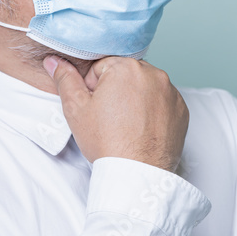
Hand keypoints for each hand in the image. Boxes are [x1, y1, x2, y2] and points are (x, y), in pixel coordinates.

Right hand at [44, 56, 188, 171]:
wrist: (137, 174)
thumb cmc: (107, 143)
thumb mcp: (76, 109)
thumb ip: (65, 79)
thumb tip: (55, 61)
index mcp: (126, 67)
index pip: (102, 67)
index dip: (93, 88)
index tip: (97, 108)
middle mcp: (154, 73)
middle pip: (126, 75)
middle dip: (116, 91)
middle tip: (110, 118)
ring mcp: (171, 92)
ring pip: (145, 87)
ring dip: (136, 99)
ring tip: (127, 125)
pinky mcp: (181, 109)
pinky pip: (163, 102)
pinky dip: (153, 111)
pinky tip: (143, 129)